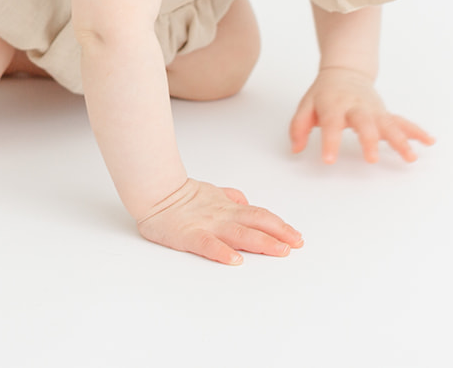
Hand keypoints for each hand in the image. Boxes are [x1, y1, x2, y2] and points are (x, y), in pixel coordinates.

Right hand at [135, 179, 302, 265]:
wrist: (155, 192)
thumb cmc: (181, 196)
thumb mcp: (212, 192)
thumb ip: (231, 197)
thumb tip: (247, 203)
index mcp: (228, 207)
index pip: (259, 215)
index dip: (279, 225)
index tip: (296, 236)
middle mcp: (223, 216)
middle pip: (257, 223)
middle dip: (280, 234)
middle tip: (297, 244)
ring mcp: (208, 226)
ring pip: (240, 234)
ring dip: (262, 242)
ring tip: (280, 251)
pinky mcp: (190, 236)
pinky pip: (209, 245)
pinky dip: (223, 252)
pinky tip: (236, 260)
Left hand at [289, 67, 435, 162]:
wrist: (345, 72)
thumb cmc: (324, 94)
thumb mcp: (306, 105)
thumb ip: (299, 126)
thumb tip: (296, 149)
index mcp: (334, 104)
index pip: (331, 123)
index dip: (330, 141)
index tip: (329, 160)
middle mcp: (356, 106)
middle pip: (364, 122)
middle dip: (369, 140)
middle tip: (371, 159)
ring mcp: (373, 110)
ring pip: (389, 123)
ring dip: (401, 140)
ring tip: (411, 157)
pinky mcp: (384, 113)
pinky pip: (402, 122)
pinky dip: (416, 131)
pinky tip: (429, 142)